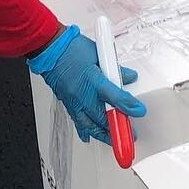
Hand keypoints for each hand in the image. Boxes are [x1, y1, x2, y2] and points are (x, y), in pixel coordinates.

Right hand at [28, 23, 146, 144]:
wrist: (49, 49)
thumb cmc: (70, 48)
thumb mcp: (99, 53)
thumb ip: (115, 69)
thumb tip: (128, 77)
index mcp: (93, 79)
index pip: (115, 97)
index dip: (129, 106)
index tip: (139, 111)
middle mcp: (83, 94)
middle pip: (103, 118)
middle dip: (118, 128)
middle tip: (129, 134)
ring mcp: (74, 101)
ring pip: (90, 125)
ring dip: (102, 134)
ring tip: (113, 140)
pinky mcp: (67, 103)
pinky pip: (77, 122)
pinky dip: (85, 130)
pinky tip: (90, 136)